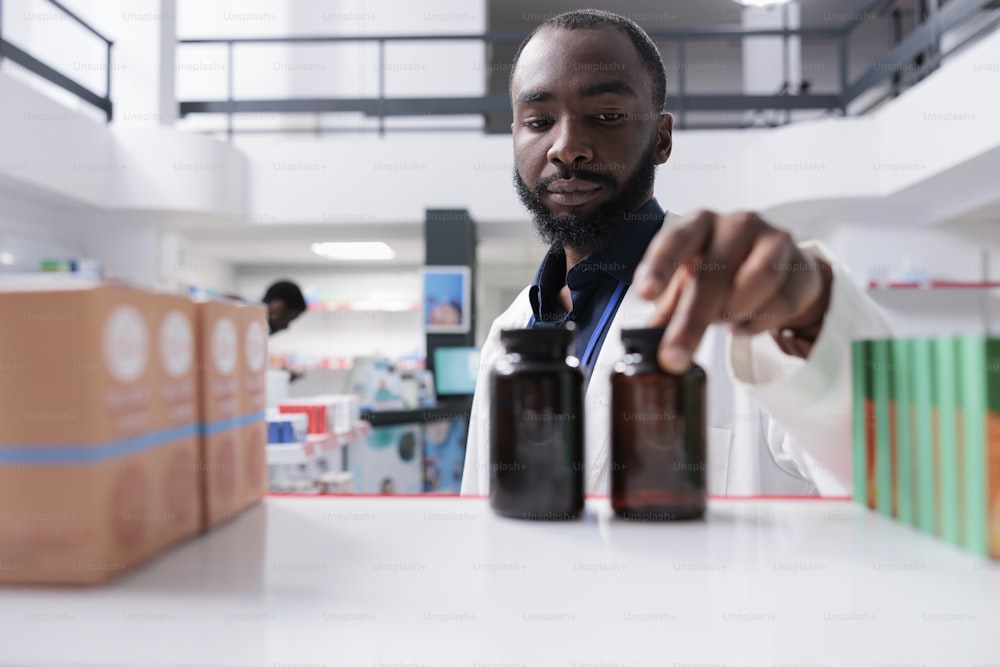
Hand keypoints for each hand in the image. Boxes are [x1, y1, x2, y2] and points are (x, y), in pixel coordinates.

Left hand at [633, 210, 832, 372]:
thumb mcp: (690, 286)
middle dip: (691, 321)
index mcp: (699, 224)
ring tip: (725, 320)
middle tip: (674, 356)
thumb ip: (667, 311)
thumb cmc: (724, 274)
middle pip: (713, 273)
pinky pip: (782, 300)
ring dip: (735, 311)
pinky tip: (746, 325)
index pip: (675, 240)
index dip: (659, 267)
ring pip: (756, 280)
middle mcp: (736, 223)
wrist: (782, 271)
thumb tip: (643, 344)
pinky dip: (760, 321)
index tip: (645, 295)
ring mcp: (773, 239)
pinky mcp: (802, 264)